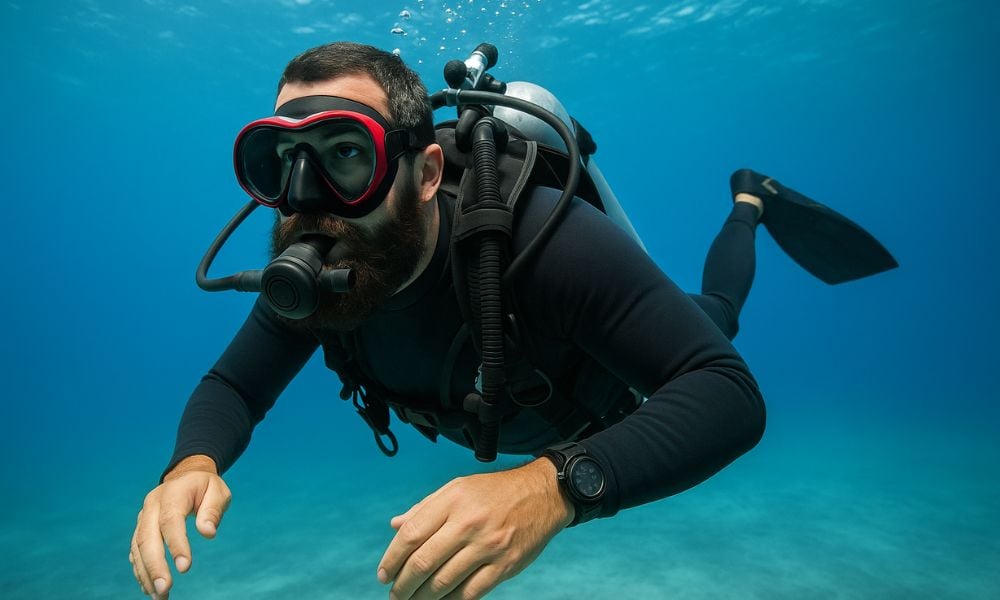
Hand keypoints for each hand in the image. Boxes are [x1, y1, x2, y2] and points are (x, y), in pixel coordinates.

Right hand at [128, 457, 230, 598]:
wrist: (185, 477)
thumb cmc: (205, 487)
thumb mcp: (218, 490)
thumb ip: (213, 510)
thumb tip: (208, 533)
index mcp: (172, 493)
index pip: (171, 520)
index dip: (176, 544)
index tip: (185, 568)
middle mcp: (152, 505)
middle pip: (147, 537)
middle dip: (154, 566)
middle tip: (164, 590)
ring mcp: (143, 517)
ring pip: (137, 547)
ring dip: (145, 573)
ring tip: (158, 596)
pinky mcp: (140, 529)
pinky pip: (135, 551)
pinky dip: (140, 570)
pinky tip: (148, 587)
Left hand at [377, 459, 573, 599]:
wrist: (543, 493)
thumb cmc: (495, 491)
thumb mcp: (458, 488)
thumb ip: (426, 508)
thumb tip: (395, 525)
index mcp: (453, 500)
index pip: (411, 534)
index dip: (392, 558)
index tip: (384, 574)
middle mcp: (469, 522)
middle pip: (424, 562)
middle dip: (403, 584)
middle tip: (395, 595)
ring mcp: (488, 545)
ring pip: (444, 582)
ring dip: (423, 597)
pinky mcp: (505, 564)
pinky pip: (471, 592)